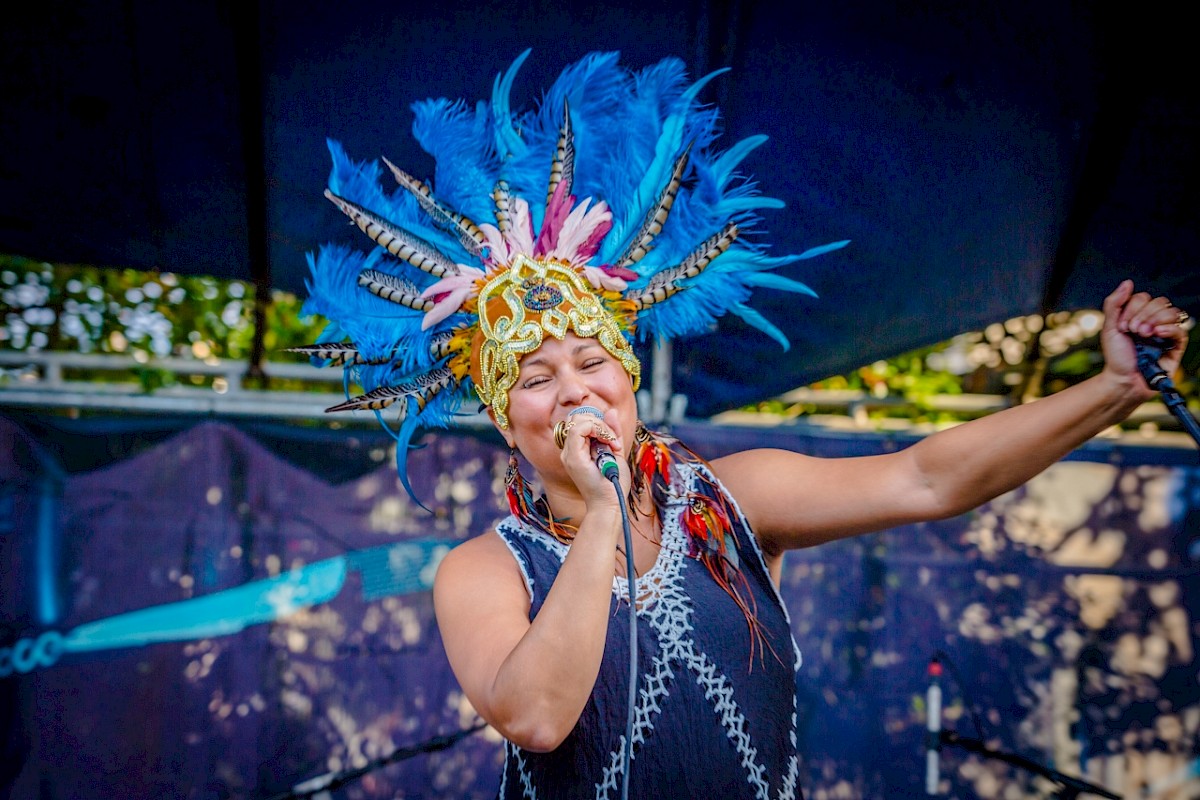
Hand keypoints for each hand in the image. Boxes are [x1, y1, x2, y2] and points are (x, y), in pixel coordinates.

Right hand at [555, 407, 629, 510]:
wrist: (610, 505)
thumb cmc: (612, 484)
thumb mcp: (615, 451)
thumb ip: (613, 432)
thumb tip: (611, 412)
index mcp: (576, 449)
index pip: (580, 421)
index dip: (599, 423)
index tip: (614, 441)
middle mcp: (568, 451)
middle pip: (577, 417)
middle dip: (599, 422)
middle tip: (613, 441)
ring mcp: (569, 454)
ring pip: (578, 419)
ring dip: (600, 426)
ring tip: (612, 444)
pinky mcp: (573, 458)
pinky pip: (579, 429)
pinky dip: (598, 430)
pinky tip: (610, 444)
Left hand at [1100, 280, 1189, 398]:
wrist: (1123, 380)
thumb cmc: (1116, 357)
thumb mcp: (1109, 328)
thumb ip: (1115, 304)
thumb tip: (1127, 282)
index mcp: (1138, 316)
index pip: (1143, 298)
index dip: (1132, 308)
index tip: (1123, 326)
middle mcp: (1153, 322)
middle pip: (1160, 302)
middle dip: (1143, 314)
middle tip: (1133, 330)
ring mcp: (1165, 333)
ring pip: (1172, 313)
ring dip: (1156, 319)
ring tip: (1144, 334)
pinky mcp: (1175, 347)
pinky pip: (1180, 330)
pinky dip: (1169, 328)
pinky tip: (1157, 333)